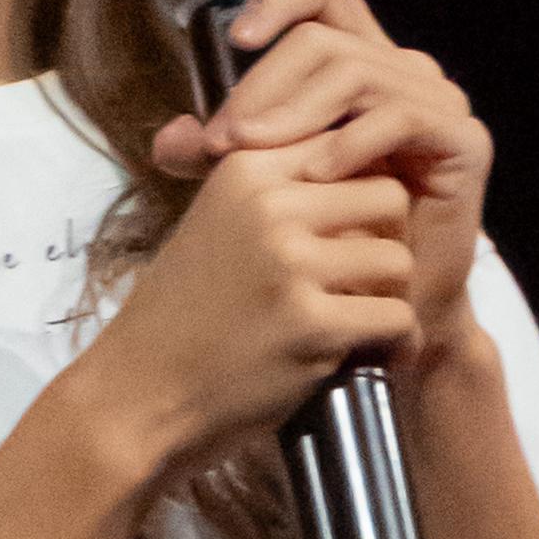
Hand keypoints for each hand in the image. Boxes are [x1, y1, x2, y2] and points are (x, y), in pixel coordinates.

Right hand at [80, 136, 414, 488]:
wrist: (139, 391)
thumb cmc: (182, 313)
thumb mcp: (217, 222)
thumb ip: (276, 191)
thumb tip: (356, 153)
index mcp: (246, 169)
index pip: (347, 147)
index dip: (364, 192)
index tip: (356, 233)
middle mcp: (269, 205)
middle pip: (388, 196)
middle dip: (391, 239)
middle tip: (373, 280)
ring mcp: (290, 264)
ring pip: (399, 259)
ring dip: (394, 296)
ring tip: (371, 322)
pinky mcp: (310, 324)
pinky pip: (397, 317)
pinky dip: (399, 345)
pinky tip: (381, 357)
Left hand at [153, 0, 493, 360]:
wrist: (389, 314)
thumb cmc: (331, 244)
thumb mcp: (264, 186)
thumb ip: (220, 156)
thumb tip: (165, 140)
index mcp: (362, 62)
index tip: (236, 38)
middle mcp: (405, 72)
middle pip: (325, 38)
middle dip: (262, 87)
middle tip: (222, 142)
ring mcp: (440, 103)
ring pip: (356, 72)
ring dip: (293, 114)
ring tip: (252, 157)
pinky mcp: (464, 141)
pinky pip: (399, 119)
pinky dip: (349, 144)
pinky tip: (316, 176)